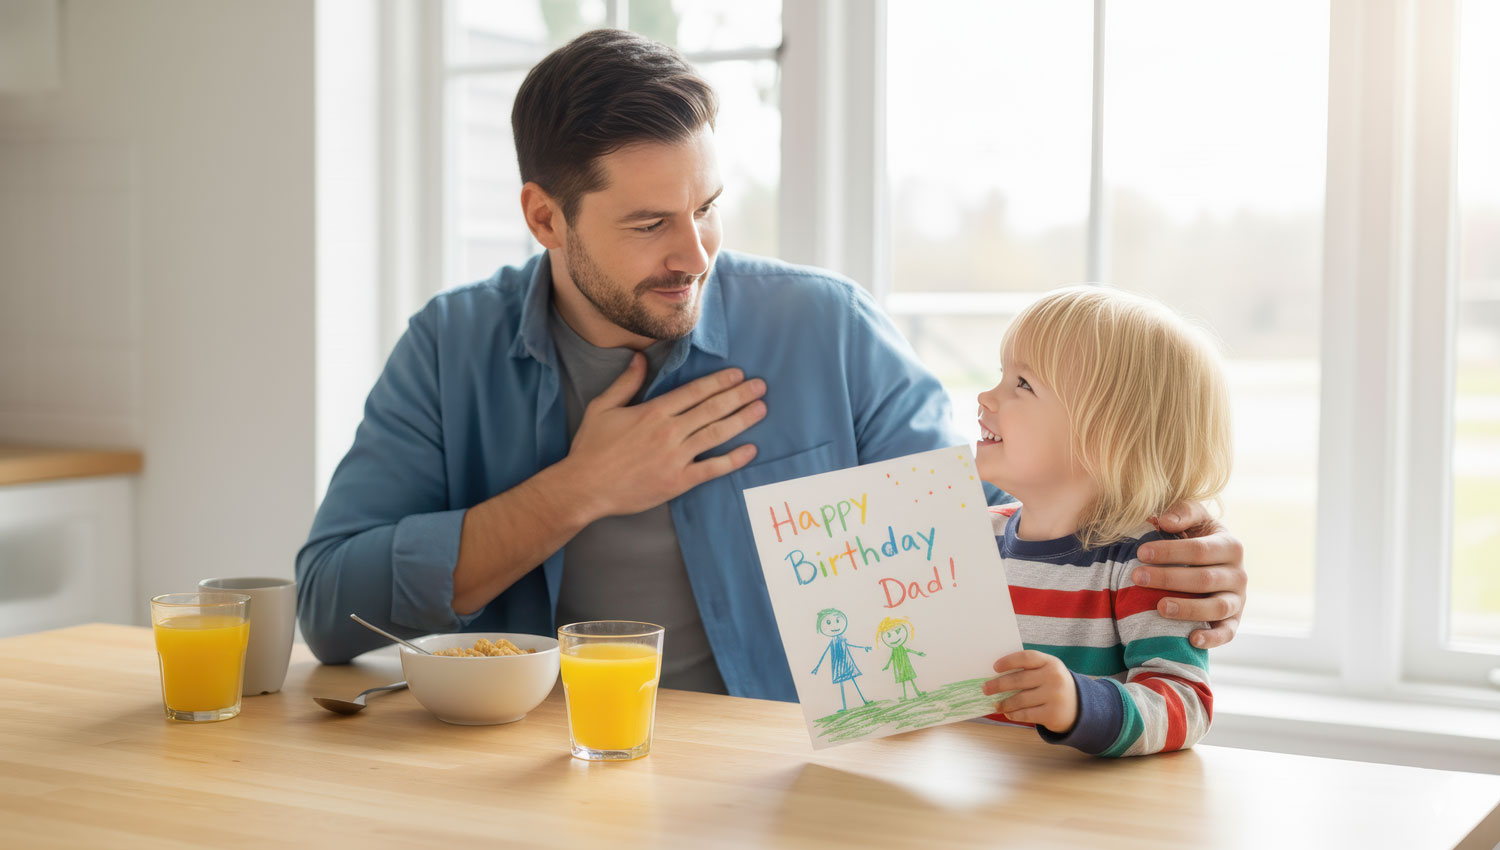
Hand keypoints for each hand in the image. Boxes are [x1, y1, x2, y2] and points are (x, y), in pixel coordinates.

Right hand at [563, 354, 765, 518]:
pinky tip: (750, 449)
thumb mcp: (603, 407)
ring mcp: (676, 457)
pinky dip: (733, 459)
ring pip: (717, 434)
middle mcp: (669, 431)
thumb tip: (640, 357)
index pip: (695, 391)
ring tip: (761, 409)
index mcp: (654, 411)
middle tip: (761, 386)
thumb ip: (626, 383)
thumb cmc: (591, 447)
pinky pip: (712, 468)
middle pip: (712, 409)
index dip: (720, 382)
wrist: (584, 487)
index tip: (739, 374)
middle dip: (739, 396)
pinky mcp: (678, 481)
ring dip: (742, 420)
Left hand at [982, 650, 1076, 733]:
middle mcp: (1054, 678)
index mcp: (1051, 662)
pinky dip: (1013, 714)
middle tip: (985, 689)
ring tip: (996, 705)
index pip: (1026, 658)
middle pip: (1019, 680)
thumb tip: (995, 675)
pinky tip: (1008, 713)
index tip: (994, 667)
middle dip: (998, 685)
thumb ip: (1028, 670)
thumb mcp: (1047, 672)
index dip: (1008, 661)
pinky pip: (1025, 714)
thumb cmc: (1053, 686)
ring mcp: (1054, 696)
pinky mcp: (1052, 714)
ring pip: (1020, 699)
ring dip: (1004, 703)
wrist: (1080, 707)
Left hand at [1136, 501, 1246, 648]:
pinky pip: (1227, 633)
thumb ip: (1182, 513)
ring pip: (1217, 607)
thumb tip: (1165, 521)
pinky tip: (1192, 639)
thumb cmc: (1195, 537)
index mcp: (1229, 545)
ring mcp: (1238, 600)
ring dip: (1188, 608)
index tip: (1141, 553)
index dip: (1170, 551)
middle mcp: (1238, 574)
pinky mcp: (1234, 622)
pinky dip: (1213, 638)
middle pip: (1204, 579)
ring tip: (1159, 607)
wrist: (1211, 563)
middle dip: (1169, 579)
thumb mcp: (1193, 519)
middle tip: (1137, 578)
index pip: (1200, 550)